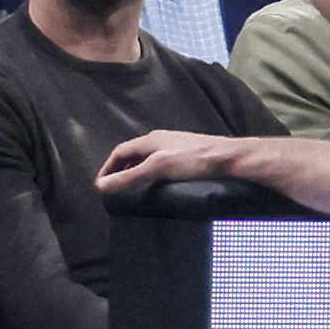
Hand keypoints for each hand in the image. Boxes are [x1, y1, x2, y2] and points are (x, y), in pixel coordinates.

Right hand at [94, 129, 240, 193]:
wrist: (228, 158)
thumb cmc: (192, 160)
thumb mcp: (157, 168)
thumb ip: (130, 177)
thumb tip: (101, 186)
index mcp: (150, 140)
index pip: (120, 151)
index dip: (108, 167)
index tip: (101, 184)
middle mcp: (161, 140)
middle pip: (133, 154)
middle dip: (121, 169)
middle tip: (115, 187)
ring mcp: (175, 146)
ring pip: (148, 158)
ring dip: (136, 171)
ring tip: (133, 188)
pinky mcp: (187, 155)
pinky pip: (161, 163)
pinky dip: (151, 173)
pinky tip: (158, 184)